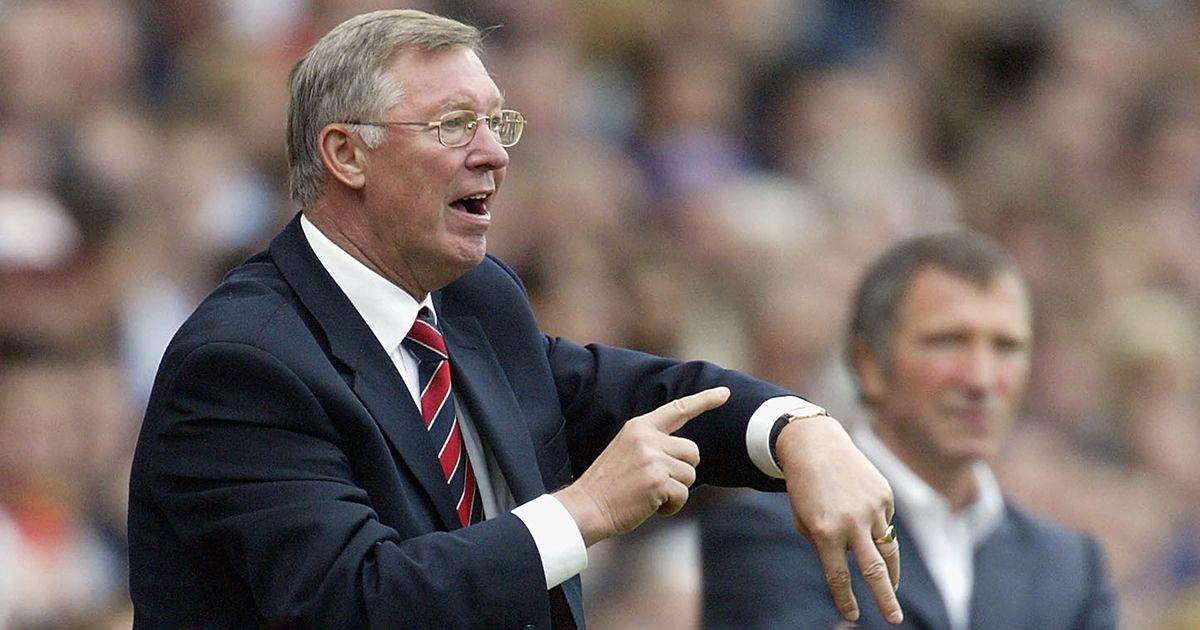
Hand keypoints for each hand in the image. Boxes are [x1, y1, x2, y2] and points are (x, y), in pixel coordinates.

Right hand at [554, 387, 728, 545]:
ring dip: (676, 490)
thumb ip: (654, 444)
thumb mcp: (627, 450)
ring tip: (650, 494)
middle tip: (658, 482)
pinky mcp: (658, 481)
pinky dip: (671, 506)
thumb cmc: (608, 485)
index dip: (704, 400)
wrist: (586, 507)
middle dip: (683, 470)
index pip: (678, 409)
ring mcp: (653, 459)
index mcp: (639, 427)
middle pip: (692, 451)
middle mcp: (648, 438)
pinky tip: (651, 507)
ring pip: (690, 474)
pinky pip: (683, 494)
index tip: (724, 392)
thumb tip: (688, 454)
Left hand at [775, 415, 902, 624]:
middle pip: (874, 571)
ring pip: (889, 551)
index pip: (839, 576)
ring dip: (892, 575)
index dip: (846, 600)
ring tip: (891, 592)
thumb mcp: (804, 520)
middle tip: (894, 620)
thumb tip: (851, 567)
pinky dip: (878, 531)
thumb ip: (825, 545)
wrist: (816, 446)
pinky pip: (885, 523)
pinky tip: (867, 524)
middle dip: (885, 600)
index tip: (854, 616)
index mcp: (825, 531)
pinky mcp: (884, 495)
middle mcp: (851, 522)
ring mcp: (871, 508)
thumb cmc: (805, 489)